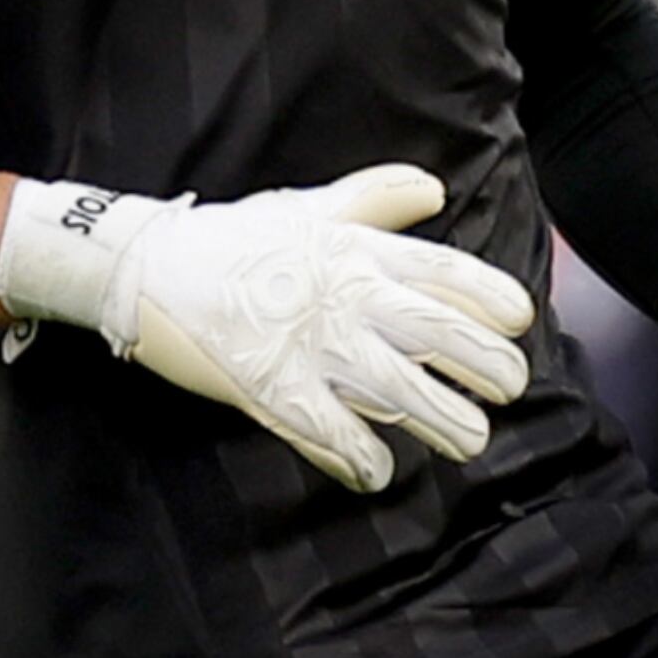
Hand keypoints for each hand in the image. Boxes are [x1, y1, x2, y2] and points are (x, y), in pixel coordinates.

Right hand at [0, 163, 535, 492]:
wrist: (142, 266)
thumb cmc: (232, 239)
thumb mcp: (308, 207)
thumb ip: (375, 197)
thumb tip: (435, 190)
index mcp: (359, 252)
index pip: (455, 280)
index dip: (498, 307)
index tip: (514, 324)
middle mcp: (349, 298)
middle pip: (452, 343)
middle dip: (492, 373)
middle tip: (502, 391)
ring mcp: (314, 346)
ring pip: (412, 399)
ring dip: (450, 426)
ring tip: (464, 439)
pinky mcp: (276, 390)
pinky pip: (342, 438)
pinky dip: (367, 462)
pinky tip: (375, 467)